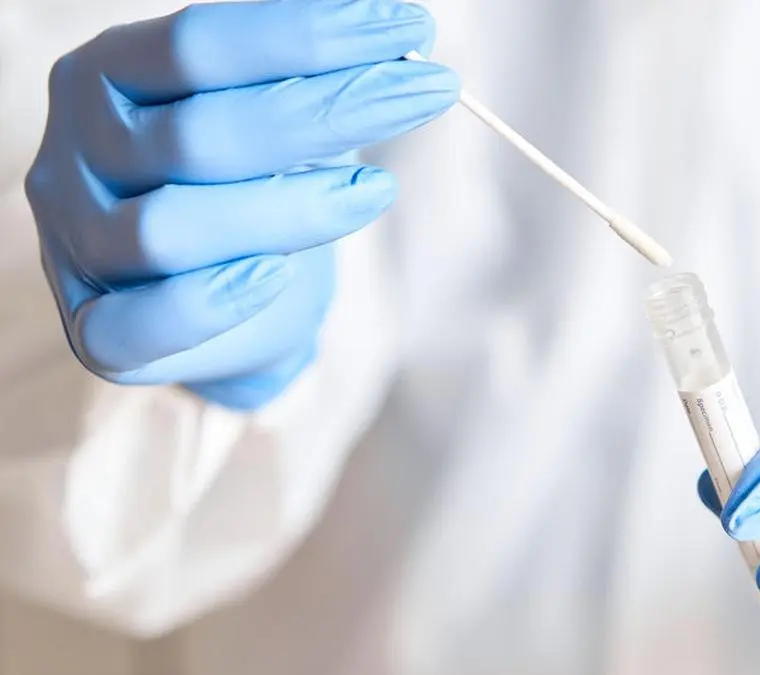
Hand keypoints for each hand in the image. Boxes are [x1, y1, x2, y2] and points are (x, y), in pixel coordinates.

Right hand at [25, 0, 458, 408]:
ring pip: (169, 231)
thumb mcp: (280, 118)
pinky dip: (209, 304)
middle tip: (427, 93)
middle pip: (199, 136)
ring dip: (289, 212)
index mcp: (111, 74)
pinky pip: (135, 327)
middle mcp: (79, 152)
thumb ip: (310, 77)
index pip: (199, 44)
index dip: (309, 36)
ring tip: (378, 192)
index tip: (407, 28)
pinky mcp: (96, 331)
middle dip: (329, 112)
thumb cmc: (255, 185)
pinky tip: (278, 275)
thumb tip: (399, 32)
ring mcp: (78, 245)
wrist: (234, 302)